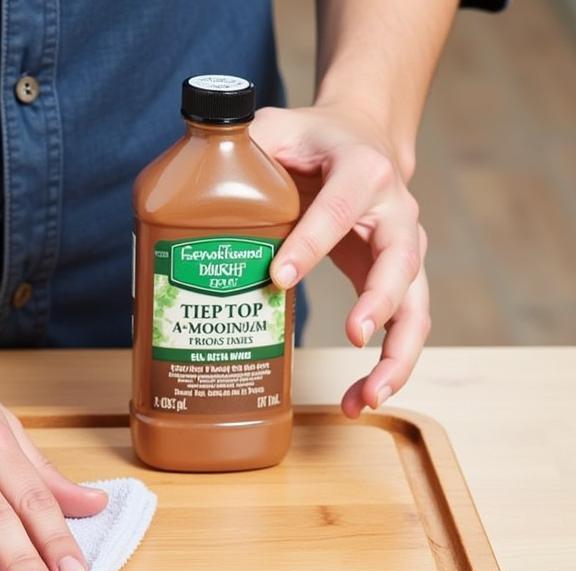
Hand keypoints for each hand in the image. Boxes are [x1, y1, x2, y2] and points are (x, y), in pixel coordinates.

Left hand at [250, 104, 429, 417]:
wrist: (363, 138)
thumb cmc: (311, 139)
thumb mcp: (275, 128)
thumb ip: (242, 146)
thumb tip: (192, 180)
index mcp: (362, 170)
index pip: (339, 207)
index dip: (310, 242)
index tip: (278, 277)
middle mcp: (396, 212)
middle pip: (401, 262)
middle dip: (379, 303)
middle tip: (353, 338)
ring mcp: (405, 251)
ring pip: (416, 308)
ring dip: (396, 358)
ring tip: (364, 399)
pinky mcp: (399, 283)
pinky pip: (403, 330)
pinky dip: (386, 370)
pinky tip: (357, 403)